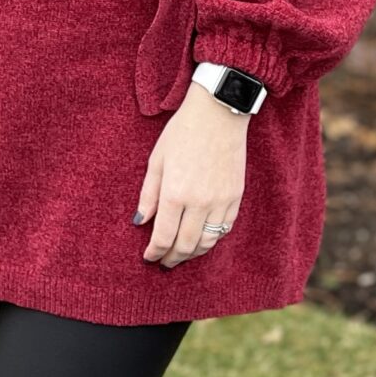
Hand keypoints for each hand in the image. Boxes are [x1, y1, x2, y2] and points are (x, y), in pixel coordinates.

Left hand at [134, 81, 246, 266]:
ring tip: (183, 255)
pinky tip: (203, 238)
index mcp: (174, 193)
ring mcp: (220, 200)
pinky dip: (212, 238)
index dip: (154, 252)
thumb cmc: (182, 133)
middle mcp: (198, 202)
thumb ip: (148, 195)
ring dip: (193, 253)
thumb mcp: (156, 160)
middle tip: (165, 262)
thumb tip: (139, 221)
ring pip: (207, 241)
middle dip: (173, 258)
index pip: (163, 237)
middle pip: (185, 245)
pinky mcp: (235, 196)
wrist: (218, 113)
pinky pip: (224, 228)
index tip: (149, 257)